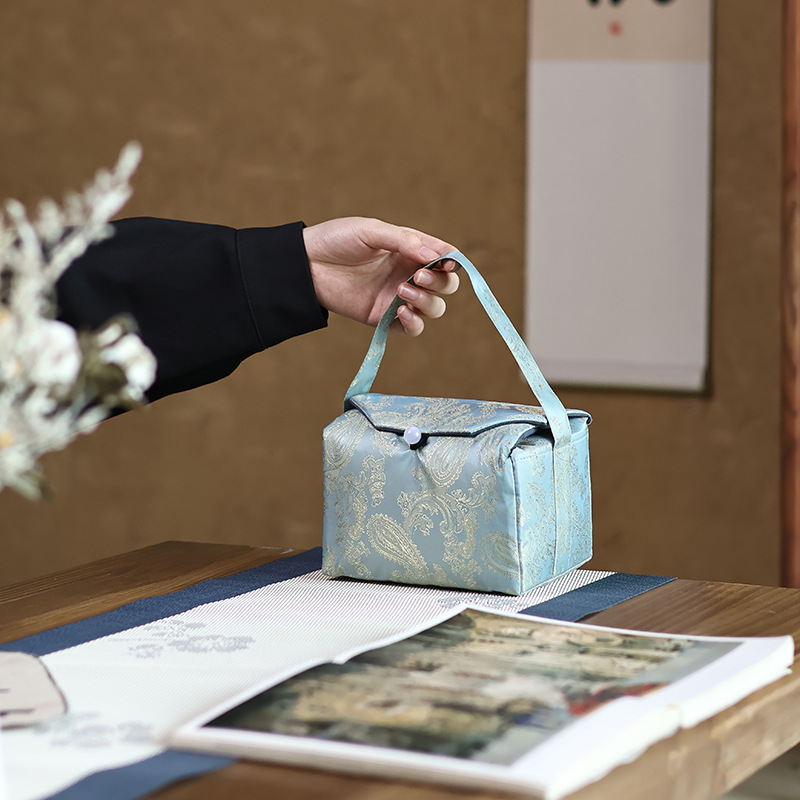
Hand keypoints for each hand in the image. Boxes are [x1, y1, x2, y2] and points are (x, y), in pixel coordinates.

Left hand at [303, 217, 458, 335]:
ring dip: (427, 301)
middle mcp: (409, 273)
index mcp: (411, 249)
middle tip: (419, 276)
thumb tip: (434, 255)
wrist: (306, 265)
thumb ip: (405, 241)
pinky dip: (415, 323)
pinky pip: (413, 328)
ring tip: (402, 290)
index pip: (445, 257)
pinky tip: (401, 312)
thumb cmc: (337, 240)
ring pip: (434, 308)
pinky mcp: (384, 318)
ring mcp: (398, 297)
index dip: (452, 262)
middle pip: (446, 285)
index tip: (446, 263)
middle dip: (440, 282)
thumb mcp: (372, 231)